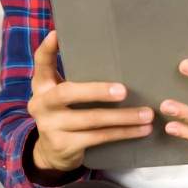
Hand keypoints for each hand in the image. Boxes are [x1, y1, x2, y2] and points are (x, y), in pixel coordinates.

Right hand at [27, 28, 153, 173]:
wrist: (51, 153)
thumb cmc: (66, 113)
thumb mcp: (63, 95)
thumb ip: (76, 78)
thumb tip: (116, 55)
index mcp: (42, 86)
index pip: (41, 63)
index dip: (47, 49)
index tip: (57, 34)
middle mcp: (41, 104)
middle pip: (67, 93)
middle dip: (96, 91)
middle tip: (123, 91)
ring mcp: (50, 126)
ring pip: (91, 119)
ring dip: (123, 117)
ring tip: (146, 114)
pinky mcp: (64, 145)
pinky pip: (99, 137)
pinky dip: (123, 133)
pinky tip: (141, 130)